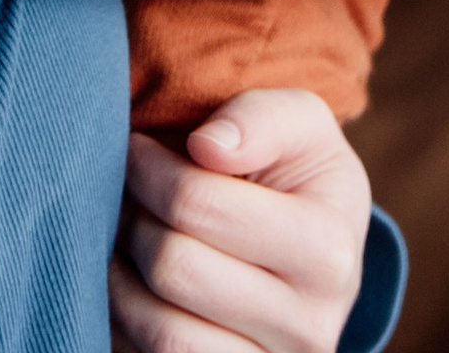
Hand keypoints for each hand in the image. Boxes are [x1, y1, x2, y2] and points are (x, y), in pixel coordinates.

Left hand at [110, 90, 373, 352]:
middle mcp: (308, 328)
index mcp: (327, 252)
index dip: (148, 167)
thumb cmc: (297, 173)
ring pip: (161, 333)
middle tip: (126, 192)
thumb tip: (207, 147)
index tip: (137, 148)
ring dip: (120, 276)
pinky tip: (133, 283)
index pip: (196, 204)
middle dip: (132, 219)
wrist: (319, 251)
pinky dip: (126, 324)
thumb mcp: (300, 123)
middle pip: (174, 269)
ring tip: (125, 237)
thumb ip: (259, 118)